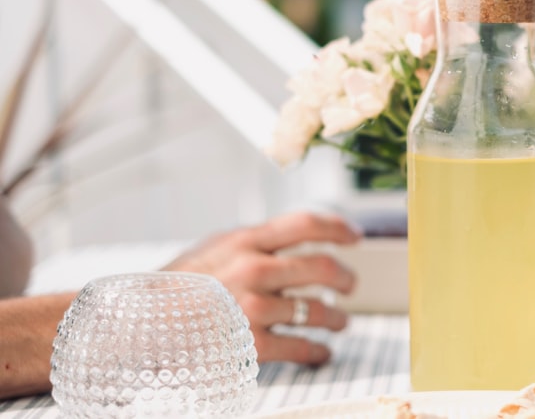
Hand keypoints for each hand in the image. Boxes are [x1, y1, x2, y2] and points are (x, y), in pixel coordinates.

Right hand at [163, 211, 360, 364]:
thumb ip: (253, 242)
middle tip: (350, 285)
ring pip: (317, 310)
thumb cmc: (176, 286)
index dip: (338, 228)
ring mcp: (253, 308)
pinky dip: (317, 352)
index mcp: (245, 241)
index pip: (306, 224)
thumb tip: (295, 236)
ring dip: (337, 318)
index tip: (355, 236)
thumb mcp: (214, 248)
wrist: (136, 324)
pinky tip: (321, 353)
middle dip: (345, 278)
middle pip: (322, 267)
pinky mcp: (251, 345)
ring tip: (340, 321)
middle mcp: (254, 270)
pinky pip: (301, 347)